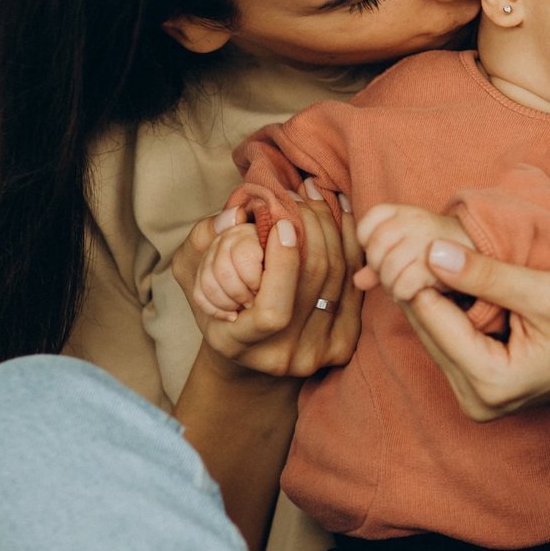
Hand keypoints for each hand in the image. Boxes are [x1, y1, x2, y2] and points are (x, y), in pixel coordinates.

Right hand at [170, 181, 362, 379]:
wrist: (253, 352)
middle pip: (315, 282)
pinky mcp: (345, 342)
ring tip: (316, 197)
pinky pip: (355, 282)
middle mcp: (284, 355)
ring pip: (339, 276)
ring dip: (331, 227)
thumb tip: (237, 215)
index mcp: (240, 344)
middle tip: (300, 195)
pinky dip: (350, 242)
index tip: (282, 225)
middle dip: (312, 227)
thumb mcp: (193, 274)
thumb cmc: (218, 304)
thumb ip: (203, 241)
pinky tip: (341, 213)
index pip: (274, 312)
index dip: (283, 265)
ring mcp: (319, 351)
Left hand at [353, 204, 474, 303]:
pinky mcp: (436, 265)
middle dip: (378, 268)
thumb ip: (381, 261)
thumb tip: (358, 281)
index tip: (381, 253)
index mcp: (406, 212)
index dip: (367, 242)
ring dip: (390, 284)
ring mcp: (426, 242)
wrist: (480, 251)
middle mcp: (415, 222)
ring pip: (388, 269)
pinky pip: (403, 285)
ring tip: (400, 286)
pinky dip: (402, 293)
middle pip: (376, 247)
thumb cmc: (439, 250)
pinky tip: (411, 293)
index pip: (369, 223)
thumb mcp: (408, 245)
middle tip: (390, 276)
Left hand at [397, 240, 549, 421]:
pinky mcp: (478, 389)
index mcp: (490, 383)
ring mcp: (476, 399)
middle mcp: (475, 401)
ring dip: (440, 296)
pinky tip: (468, 287)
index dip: (428, 272)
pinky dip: (452, 311)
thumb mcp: (546, 290)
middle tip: (444, 244)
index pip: (431, 316)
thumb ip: (487, 275)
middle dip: (431, 285)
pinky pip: (448, 341)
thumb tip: (432, 253)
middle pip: (426, 327)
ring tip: (459, 262)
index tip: (435, 238)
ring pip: (433, 333)